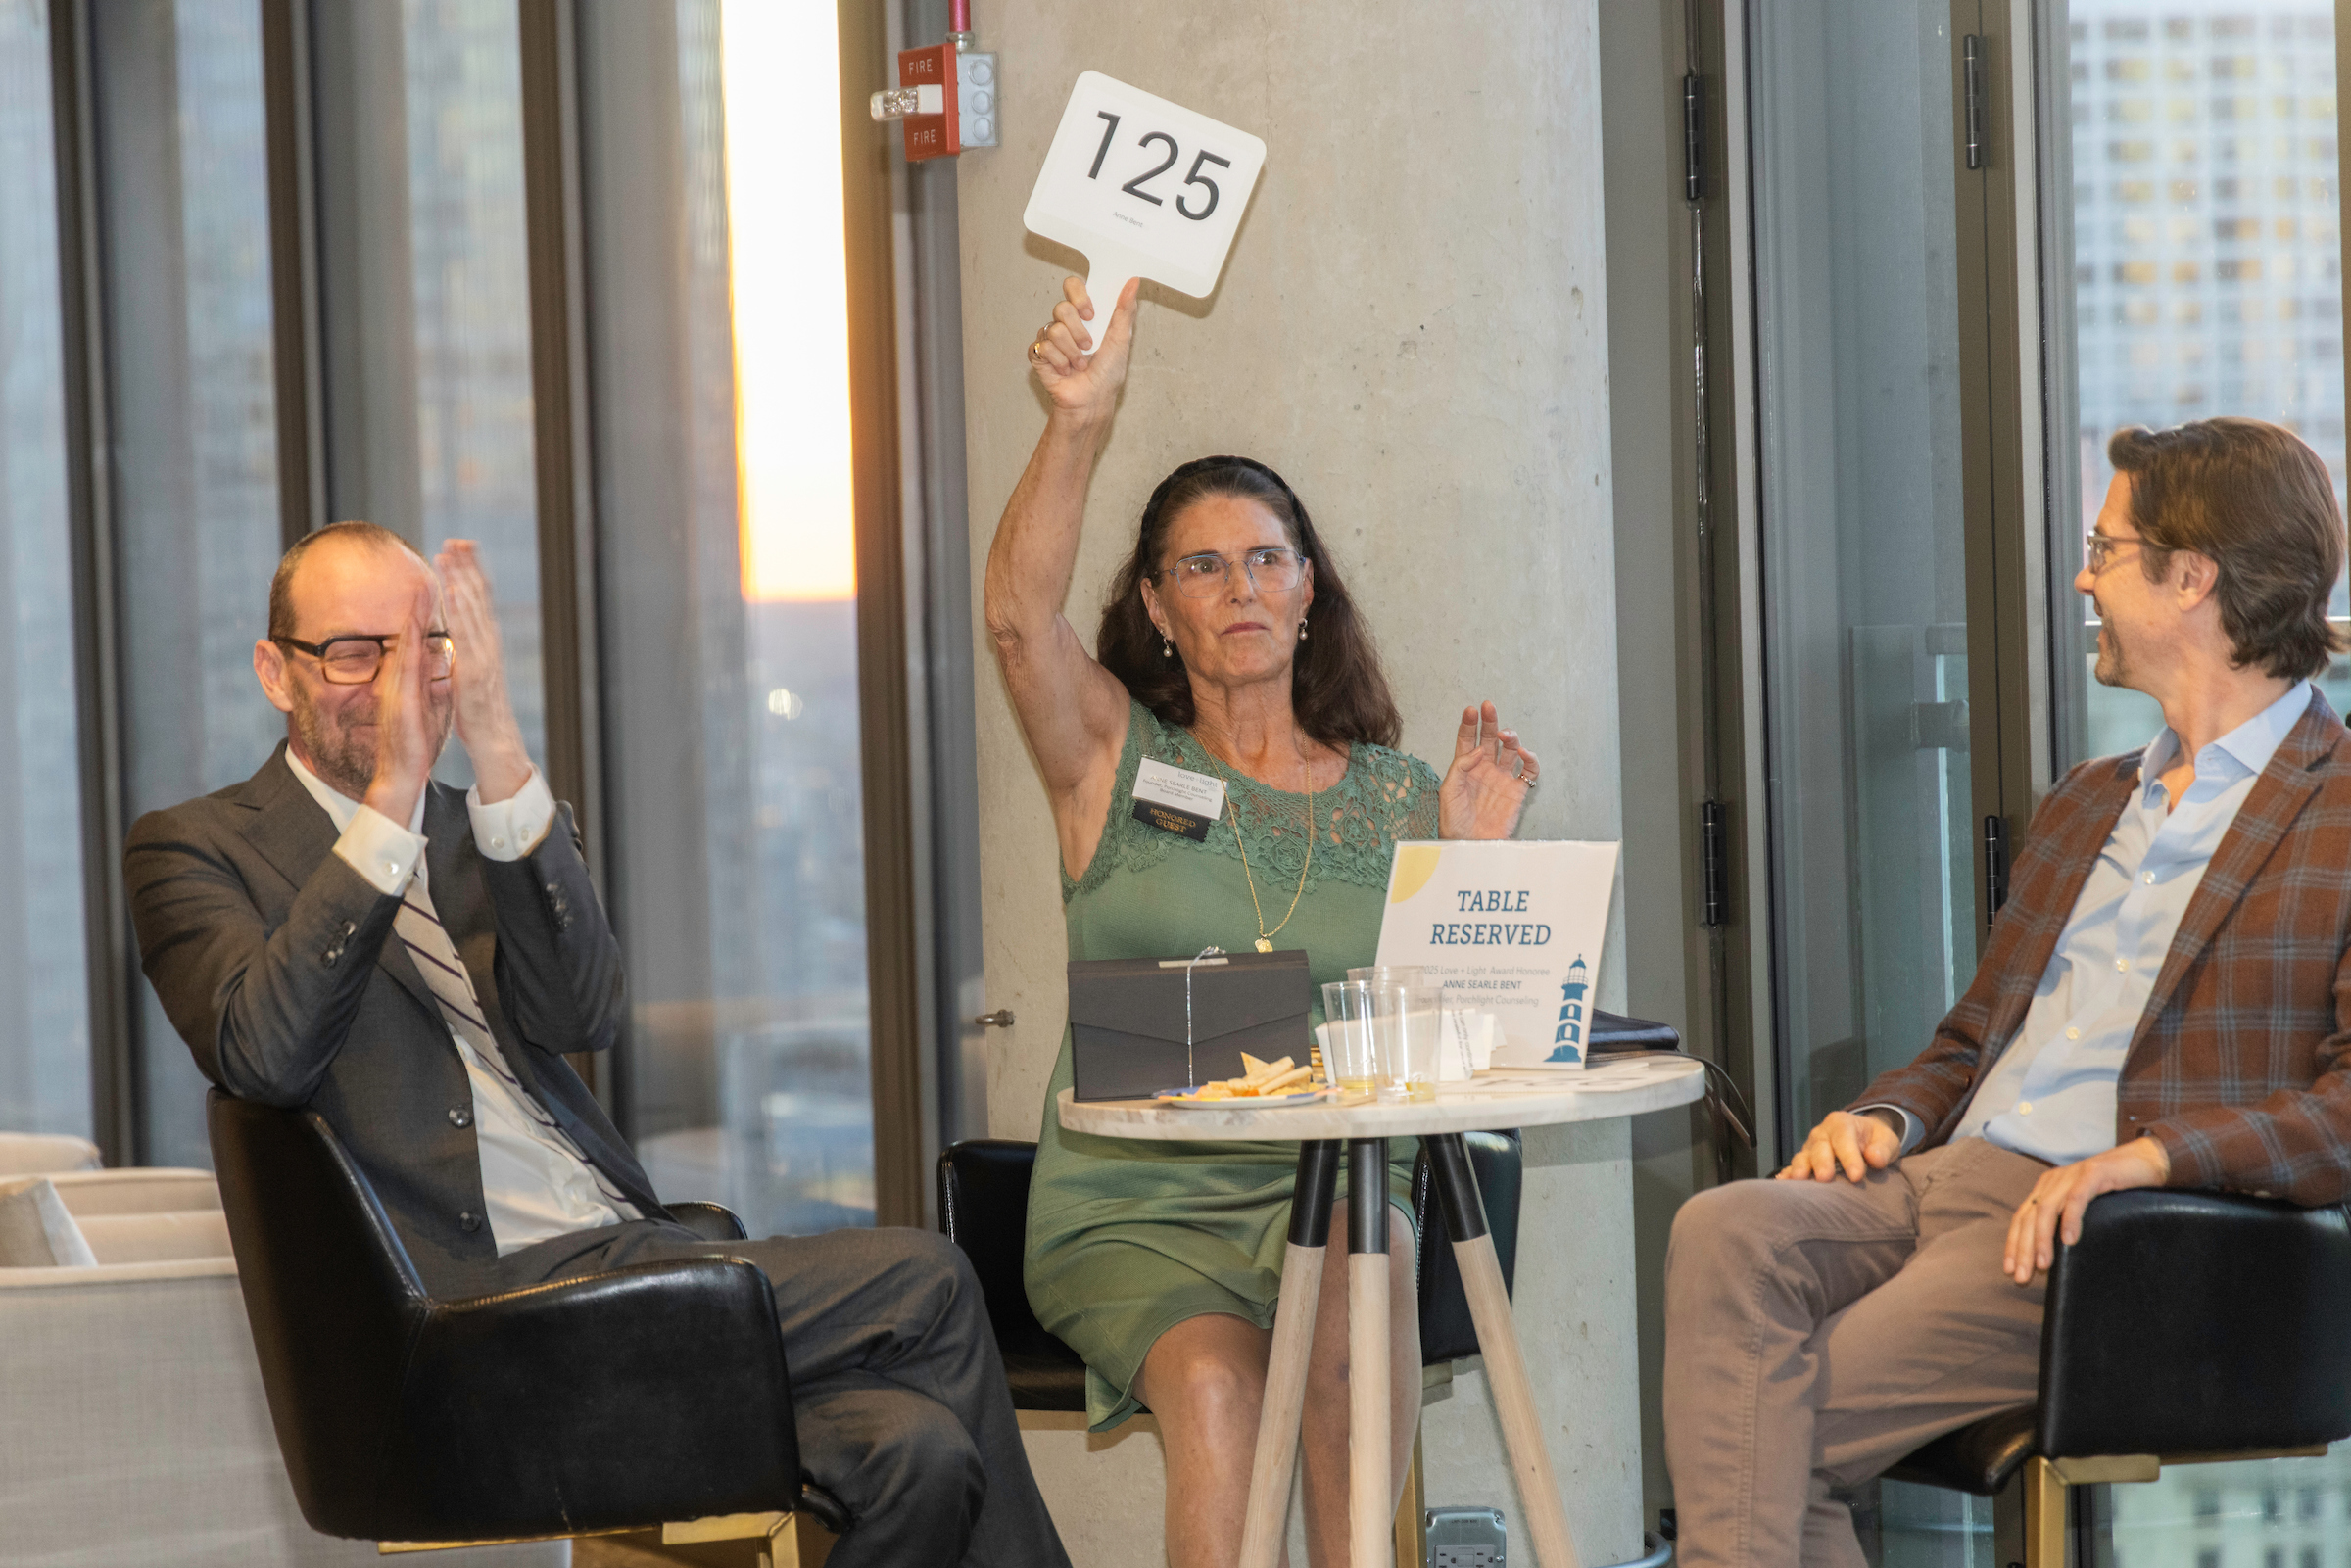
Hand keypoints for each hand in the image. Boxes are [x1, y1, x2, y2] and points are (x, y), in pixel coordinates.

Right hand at [361, 582, 439, 826]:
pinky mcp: (398, 702)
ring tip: (423, 586)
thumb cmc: (412, 740)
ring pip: (404, 643)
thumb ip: (427, 678)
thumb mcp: (425, 702)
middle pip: (408, 632)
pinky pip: (402, 669)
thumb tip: (434, 656)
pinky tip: (411, 628)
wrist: (399, 772)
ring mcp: (396, 687)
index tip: (435, 579)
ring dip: (412, 615)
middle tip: (428, 568)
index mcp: (410, 677)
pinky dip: (406, 647)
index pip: (418, 635)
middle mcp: (400, 677)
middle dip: (419, 601)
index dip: (426, 609)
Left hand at [435, 540, 530, 802]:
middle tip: (458, 539)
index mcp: (484, 645)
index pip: (478, 601)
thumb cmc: (478, 716)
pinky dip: (460, 611)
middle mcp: (488, 645)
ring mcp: (484, 655)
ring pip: (473, 610)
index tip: (460, 549)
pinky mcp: (475, 669)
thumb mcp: (467, 678)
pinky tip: (452, 591)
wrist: (495, 742)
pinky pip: (466, 633)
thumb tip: (454, 643)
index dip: (470, 574)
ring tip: (450, 554)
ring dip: (461, 580)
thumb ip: (461, 657)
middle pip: (479, 597)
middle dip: (469, 567)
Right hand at [1030, 276, 1139, 428]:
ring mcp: (1050, 338)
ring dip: (1072, 352)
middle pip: (1062, 308)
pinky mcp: (1038, 354)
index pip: (1073, 286)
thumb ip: (1125, 310)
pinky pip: (1044, 347)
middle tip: (1089, 346)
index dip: (1078, 296)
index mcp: (1085, 315)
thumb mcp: (1122, 339)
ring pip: (1054, 330)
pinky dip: (1060, 362)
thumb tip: (1133, 282)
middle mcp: (1065, 323)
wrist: (1092, 400)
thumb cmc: (1107, 373)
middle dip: (1079, 331)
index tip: (1090, 313)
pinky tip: (1066, 371)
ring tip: (1080, 365)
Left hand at [1437, 702, 1539, 839]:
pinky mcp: (1517, 791)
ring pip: (1510, 750)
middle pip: (1489, 739)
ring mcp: (1502, 779)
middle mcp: (1484, 769)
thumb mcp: (1448, 792)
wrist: (1469, 845)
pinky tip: (1524, 754)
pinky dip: (1530, 760)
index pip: (1468, 740)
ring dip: (1510, 737)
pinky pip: (1529, 771)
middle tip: (1489, 707)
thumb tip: (1479, 750)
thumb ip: (1461, 767)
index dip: (1470, 724)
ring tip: (1505, 734)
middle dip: (1489, 722)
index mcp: (1465, 768)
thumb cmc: (1454, 821)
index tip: (1472, 710)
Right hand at [1777, 1109, 1903, 1182]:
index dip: (1849, 1158)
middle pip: (1819, 1147)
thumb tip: (1874, 1158)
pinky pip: (1793, 1167)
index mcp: (1842, 1123)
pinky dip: (1787, 1173)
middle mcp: (1822, 1133)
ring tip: (1799, 1180)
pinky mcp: (1805, 1160)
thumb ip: (1883, 1148)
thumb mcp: (1887, 1139)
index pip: (1844, 1139)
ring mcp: (1810, 1147)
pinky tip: (1782, 1181)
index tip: (1856, 1176)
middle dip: (1821, 1163)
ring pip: (1803, 1156)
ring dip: (1801, 1168)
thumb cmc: (1875, 1139)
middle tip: (1824, 1178)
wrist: (1863, 1136)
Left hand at [2001, 1136, 2170, 1284]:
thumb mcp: (2084, 1209)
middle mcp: (2054, 1181)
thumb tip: (2052, 1259)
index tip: (2008, 1270)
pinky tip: (2069, 1240)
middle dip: (2023, 1249)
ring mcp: (2072, 1175)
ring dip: (2041, 1239)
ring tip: (2042, 1265)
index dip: (2013, 1245)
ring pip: (2047, 1209)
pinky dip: (2070, 1219)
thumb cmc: (2115, 1191)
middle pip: (2029, 1217)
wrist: (2146, 1161)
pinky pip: (2077, 1198)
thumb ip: (2066, 1225)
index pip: (2022, 1219)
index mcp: (2047, 1189)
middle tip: (2021, 1277)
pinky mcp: (2093, 1173)